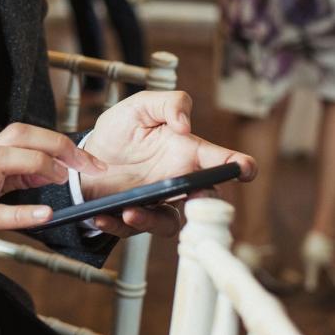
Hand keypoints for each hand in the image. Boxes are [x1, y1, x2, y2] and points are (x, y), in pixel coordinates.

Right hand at [0, 123, 105, 269]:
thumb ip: (12, 174)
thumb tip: (48, 169)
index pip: (26, 134)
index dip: (61, 142)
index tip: (88, 159)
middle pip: (20, 135)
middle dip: (59, 145)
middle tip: (89, 165)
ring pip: (7, 160)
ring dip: (41, 165)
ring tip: (66, 179)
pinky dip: (24, 211)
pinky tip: (46, 214)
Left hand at [80, 91, 256, 237]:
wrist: (89, 154)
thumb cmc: (121, 130)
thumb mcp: (140, 106)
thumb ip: (168, 104)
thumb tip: (185, 125)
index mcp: (186, 152)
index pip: (220, 161)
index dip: (239, 166)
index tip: (245, 169)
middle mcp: (178, 181)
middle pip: (204, 200)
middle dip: (204, 206)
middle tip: (193, 199)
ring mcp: (158, 202)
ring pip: (171, 223)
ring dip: (152, 221)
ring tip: (129, 212)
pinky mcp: (135, 216)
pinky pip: (134, 229)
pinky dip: (119, 225)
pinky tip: (103, 216)